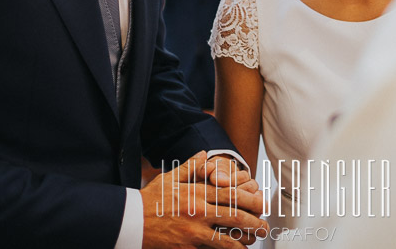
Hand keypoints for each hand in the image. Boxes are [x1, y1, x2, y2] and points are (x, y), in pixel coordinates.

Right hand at [141, 151, 267, 248]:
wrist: (130, 221)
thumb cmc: (150, 200)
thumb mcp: (169, 178)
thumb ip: (190, 167)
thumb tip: (204, 154)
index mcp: (197, 193)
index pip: (231, 195)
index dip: (251, 200)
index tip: (263, 204)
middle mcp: (198, 212)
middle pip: (235, 218)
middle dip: (255, 223)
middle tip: (265, 227)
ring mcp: (193, 233)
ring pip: (227, 240)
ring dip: (244, 242)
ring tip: (252, 243)